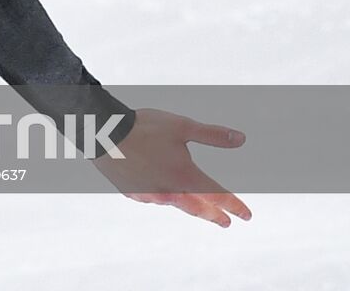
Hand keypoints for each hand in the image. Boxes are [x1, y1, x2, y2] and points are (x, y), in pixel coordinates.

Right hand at [93, 107, 251, 226]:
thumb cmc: (144, 128)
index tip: (246, 215)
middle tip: (226, 223)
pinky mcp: (133, 193)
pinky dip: (163, 197)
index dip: (234, 206)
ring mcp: (150, 195)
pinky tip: (161, 192)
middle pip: (199, 208)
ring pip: (175, 204)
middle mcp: (170, 191)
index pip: (217, 196)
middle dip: (215, 216)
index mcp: (186, 176)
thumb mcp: (182, 126)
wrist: (103, 134)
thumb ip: (213, 135)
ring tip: (196, 207)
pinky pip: (153, 199)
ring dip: (190, 207)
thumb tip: (241, 138)